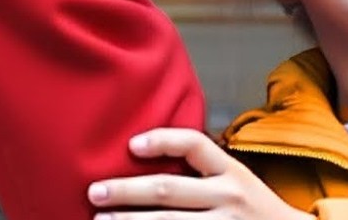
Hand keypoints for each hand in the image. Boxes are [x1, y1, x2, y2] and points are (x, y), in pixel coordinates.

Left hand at [88, 128, 313, 219]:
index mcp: (232, 172)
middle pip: (168, 190)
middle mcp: (228, 197)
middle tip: (95, 192)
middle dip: (126, 190)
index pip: (195, 145)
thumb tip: (149, 156)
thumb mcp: (238, 180)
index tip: (131, 144)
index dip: (162, 141)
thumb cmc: (253, 206)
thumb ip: (205, 171)